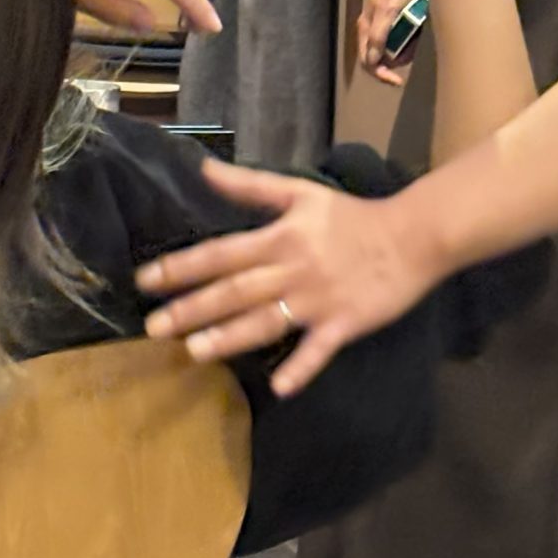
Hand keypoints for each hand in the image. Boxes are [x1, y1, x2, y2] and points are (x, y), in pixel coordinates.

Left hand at [140, 162, 434, 394]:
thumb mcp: (300, 192)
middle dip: (192, 308)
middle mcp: (292, 270)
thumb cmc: (352, 216)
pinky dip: (301, 367)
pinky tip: (279, 387)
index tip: (145, 280)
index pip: (220, 254)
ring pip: (266, 321)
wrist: (412, 236)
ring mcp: (318, 300)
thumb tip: (204, 169)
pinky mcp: (345, 324)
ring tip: (194, 353)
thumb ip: (250, 185)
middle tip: (154, 327)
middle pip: (234, 291)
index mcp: (279, 238)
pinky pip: (319, 350)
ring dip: (230, 337)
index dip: (181, 266)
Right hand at [357, 0, 423, 87]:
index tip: (397, 80)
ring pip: (390, 54)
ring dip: (402, 57)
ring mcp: (385, 28)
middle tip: (407, 68)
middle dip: (391, 67)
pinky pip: (400, 43)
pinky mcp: (397, 24)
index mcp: (365, 28)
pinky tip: (415, 40)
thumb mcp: (388, 11)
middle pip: (377, 61)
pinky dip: (408, 47)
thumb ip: (378, 35)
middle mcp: (372, 30)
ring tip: (414, 49)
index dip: (381, 74)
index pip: (367, 61)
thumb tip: (372, 61)